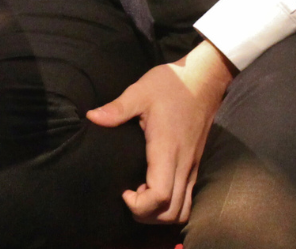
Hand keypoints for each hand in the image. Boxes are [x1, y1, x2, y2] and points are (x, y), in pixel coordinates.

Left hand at [86, 40, 237, 224]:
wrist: (203, 80)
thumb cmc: (170, 85)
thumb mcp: (139, 91)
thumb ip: (116, 109)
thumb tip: (91, 117)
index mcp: (168, 150)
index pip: (160, 196)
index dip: (140, 205)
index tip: (123, 192)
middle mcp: (184, 165)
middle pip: (172, 212)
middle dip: (147, 215)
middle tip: (127, 197)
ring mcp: (193, 167)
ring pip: (183, 210)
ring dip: (161, 213)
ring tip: (139, 195)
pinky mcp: (196, 165)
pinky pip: (188, 198)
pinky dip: (171, 205)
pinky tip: (152, 188)